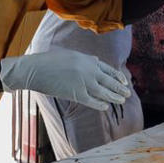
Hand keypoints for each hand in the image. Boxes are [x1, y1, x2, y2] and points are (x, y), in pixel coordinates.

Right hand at [0, 47, 130, 111]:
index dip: (117, 77)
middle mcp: (89, 71)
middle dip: (119, 88)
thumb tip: (96, 60)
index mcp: (87, 60)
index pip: (108, 69)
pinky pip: (92, 101)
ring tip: (121, 101)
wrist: (35, 69)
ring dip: (114, 97)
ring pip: (104, 92)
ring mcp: (83, 83)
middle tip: (128, 93)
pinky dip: (100, 104)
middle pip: (109, 81)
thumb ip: (85, 59)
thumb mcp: (71, 54)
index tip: (124, 82)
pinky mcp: (76, 94)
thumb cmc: (50, 61)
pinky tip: (105, 107)